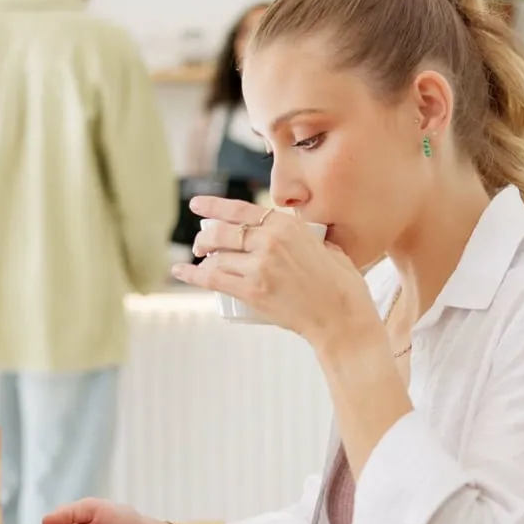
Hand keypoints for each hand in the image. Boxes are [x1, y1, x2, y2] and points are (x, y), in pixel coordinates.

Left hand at [174, 197, 378, 346]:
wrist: (342, 318)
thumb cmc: (340, 285)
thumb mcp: (325, 246)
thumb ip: (304, 236)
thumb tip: (291, 235)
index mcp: (287, 225)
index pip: (239, 209)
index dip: (213, 206)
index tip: (197, 205)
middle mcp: (270, 241)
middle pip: (222, 233)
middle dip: (205, 237)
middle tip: (200, 244)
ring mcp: (260, 267)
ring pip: (217, 257)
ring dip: (202, 258)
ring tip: (198, 261)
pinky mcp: (253, 292)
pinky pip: (213, 280)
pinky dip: (192, 275)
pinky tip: (180, 271)